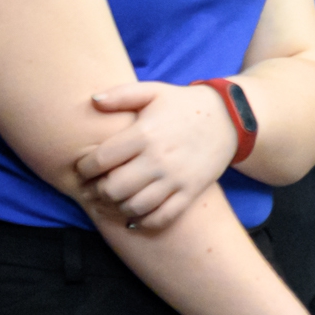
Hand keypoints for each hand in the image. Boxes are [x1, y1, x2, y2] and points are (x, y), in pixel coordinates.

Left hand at [75, 82, 237, 231]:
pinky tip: (135, 216)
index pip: (100, 160)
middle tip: (95, 187)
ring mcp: (176, 179)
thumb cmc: (185, 105)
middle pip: (113, 189)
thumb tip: (92, 101)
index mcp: (144, 134)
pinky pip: (162, 217)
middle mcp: (158, 159)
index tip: (84, 168)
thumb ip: (121, 94)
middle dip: (97, 191)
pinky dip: (143, 222)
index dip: (84, 168)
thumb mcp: (154, 91)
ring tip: (114, 200)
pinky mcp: (190, 192)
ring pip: (134, 207)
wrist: (230, 118)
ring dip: (117, 208)